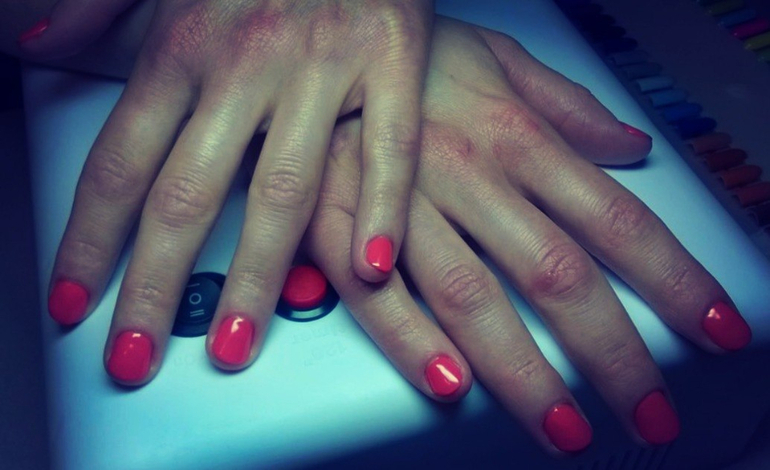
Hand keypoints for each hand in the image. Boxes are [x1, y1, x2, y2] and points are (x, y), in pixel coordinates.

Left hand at [40, 0, 432, 382]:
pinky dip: (383, 210)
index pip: (119, 163)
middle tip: (133, 358)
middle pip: (186, 196)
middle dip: (152, 287)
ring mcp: (322, 66)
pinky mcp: (392, 60)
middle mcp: (242, 65)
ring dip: (253, 277)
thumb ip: (97, 8)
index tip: (74, 302)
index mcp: (180, 45)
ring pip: (282, 189)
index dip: (88, 241)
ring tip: (232, 345)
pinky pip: (390, 148)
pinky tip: (373, 270)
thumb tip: (34, 43)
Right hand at [305, 17, 750, 453]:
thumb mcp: (497, 56)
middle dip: (611, 353)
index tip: (714, 327)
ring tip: (563, 429)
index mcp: (514, 134)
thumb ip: (568, 105)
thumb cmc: (406, 53)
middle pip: (556, 274)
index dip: (673, 279)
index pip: (615, 219)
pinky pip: (376, 292)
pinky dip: (411, 339)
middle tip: (648, 414)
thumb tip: (629, 146)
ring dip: (521, 371)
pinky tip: (450, 382)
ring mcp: (402, 204)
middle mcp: (467, 172)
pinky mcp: (340, 224)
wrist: (312, 39)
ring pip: (471, 295)